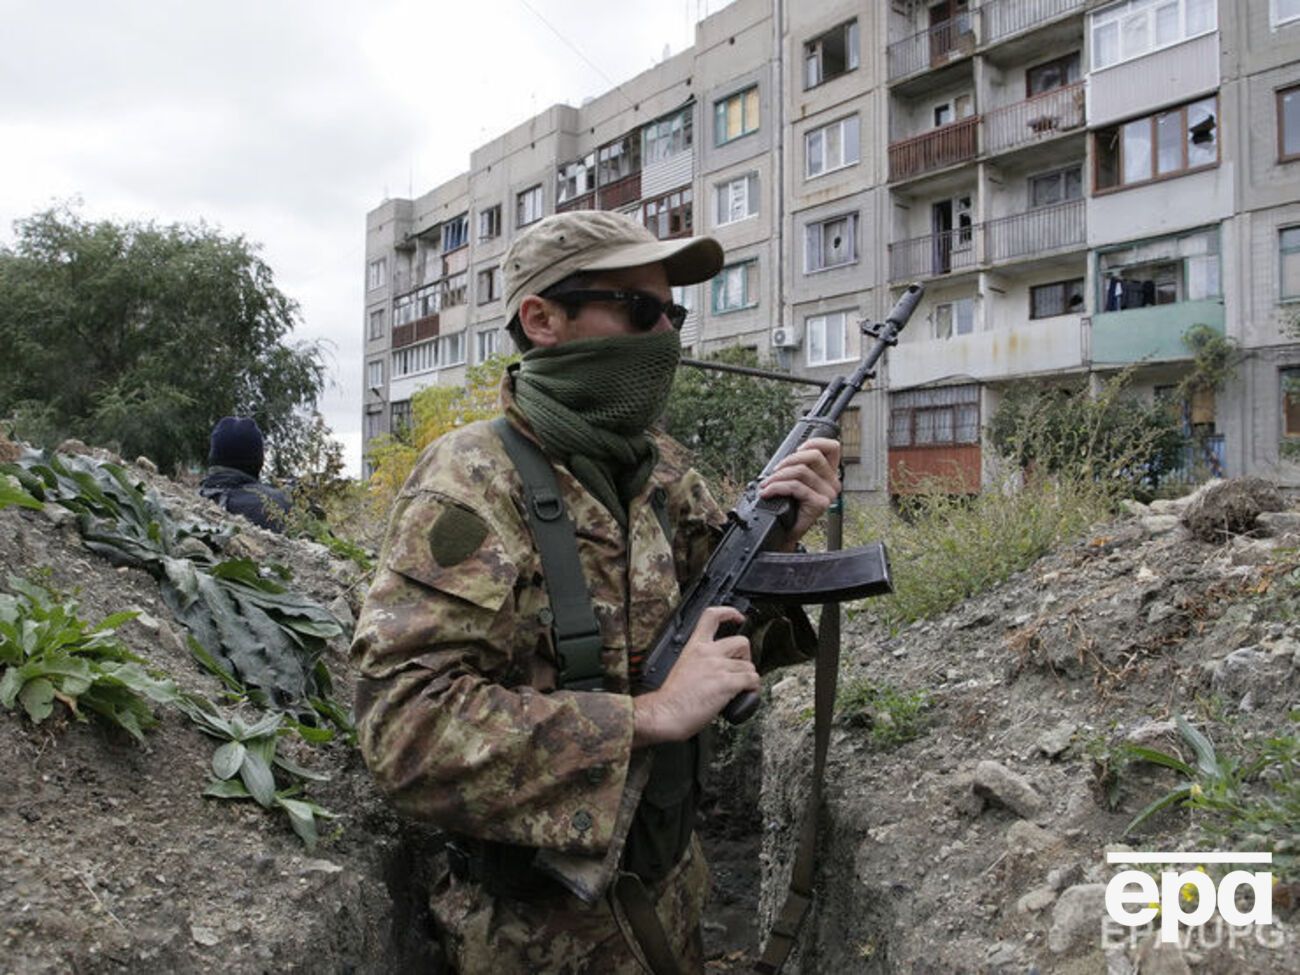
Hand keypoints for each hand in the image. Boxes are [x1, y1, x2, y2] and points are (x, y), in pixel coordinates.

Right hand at [632, 606, 757, 746]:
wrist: (666, 713)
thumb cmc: (671, 697)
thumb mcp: (683, 667)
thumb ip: (700, 661)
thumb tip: (714, 668)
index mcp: (694, 647)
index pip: (712, 616)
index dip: (729, 612)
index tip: (738, 617)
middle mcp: (708, 653)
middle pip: (741, 641)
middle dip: (746, 655)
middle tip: (740, 666)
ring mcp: (718, 667)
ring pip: (749, 665)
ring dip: (748, 676)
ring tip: (739, 687)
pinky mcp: (727, 682)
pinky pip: (752, 679)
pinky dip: (753, 688)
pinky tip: (745, 694)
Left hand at [757, 436, 840, 546]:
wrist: (787, 532)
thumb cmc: (790, 507)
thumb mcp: (796, 482)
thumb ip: (797, 467)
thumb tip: (786, 456)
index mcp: (829, 474)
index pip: (832, 447)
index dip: (814, 442)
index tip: (796, 449)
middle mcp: (832, 483)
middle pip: (814, 456)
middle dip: (789, 460)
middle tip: (775, 471)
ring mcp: (828, 494)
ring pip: (801, 471)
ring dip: (778, 476)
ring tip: (767, 484)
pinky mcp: (819, 504)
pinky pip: (795, 487)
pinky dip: (777, 487)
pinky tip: (768, 492)